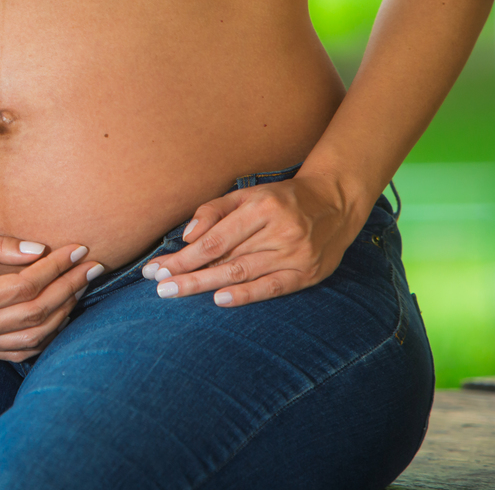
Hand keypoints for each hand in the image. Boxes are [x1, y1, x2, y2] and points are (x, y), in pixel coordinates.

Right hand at [0, 231, 103, 361]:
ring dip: (63, 313)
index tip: (78, 248)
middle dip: (69, 288)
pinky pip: (17, 351)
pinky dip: (44, 335)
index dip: (56, 268)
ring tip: (80, 287)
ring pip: (31, 338)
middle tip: (93, 266)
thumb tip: (37, 249)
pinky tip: (59, 314)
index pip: (24, 286)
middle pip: (34, 314)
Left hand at [141, 172, 368, 306]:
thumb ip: (214, 210)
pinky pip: (271, 287)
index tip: (158, 267)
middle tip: (159, 287)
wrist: (335, 203)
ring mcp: (295, 255)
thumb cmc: (281, 199)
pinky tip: (219, 300)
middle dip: (187, 274)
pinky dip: (245, 296)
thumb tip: (187, 235)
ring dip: (205, 285)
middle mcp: (279, 231)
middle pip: (224, 258)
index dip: (184, 256)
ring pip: (242, 274)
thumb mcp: (247, 194)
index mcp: (262, 207)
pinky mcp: (307, 274)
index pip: (215, 239)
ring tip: (175, 293)